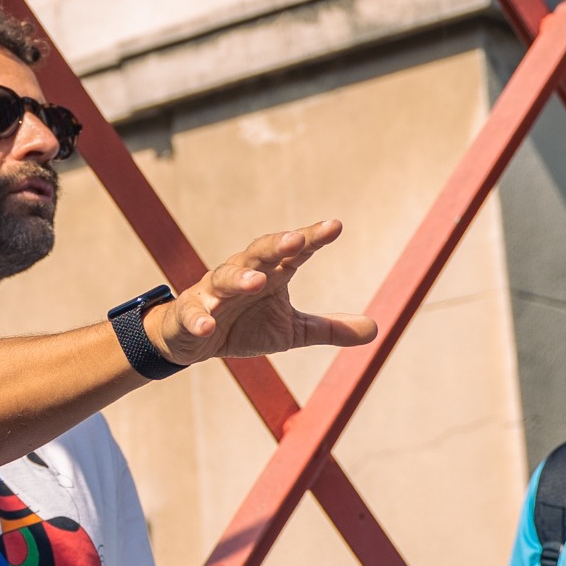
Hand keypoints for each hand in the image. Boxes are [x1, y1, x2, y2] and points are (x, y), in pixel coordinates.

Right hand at [151, 221, 377, 365]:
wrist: (193, 339)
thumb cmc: (245, 325)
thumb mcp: (292, 331)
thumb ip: (330, 328)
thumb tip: (376, 329)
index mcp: (270, 273)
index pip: (294, 252)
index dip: (312, 239)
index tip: (335, 226)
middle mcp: (242, 273)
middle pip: (259, 252)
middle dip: (276, 245)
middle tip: (296, 240)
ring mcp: (213, 292)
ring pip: (225, 278)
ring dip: (240, 278)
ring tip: (257, 281)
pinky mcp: (188, 313)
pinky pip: (193, 313)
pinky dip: (200, 318)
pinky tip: (209, 325)